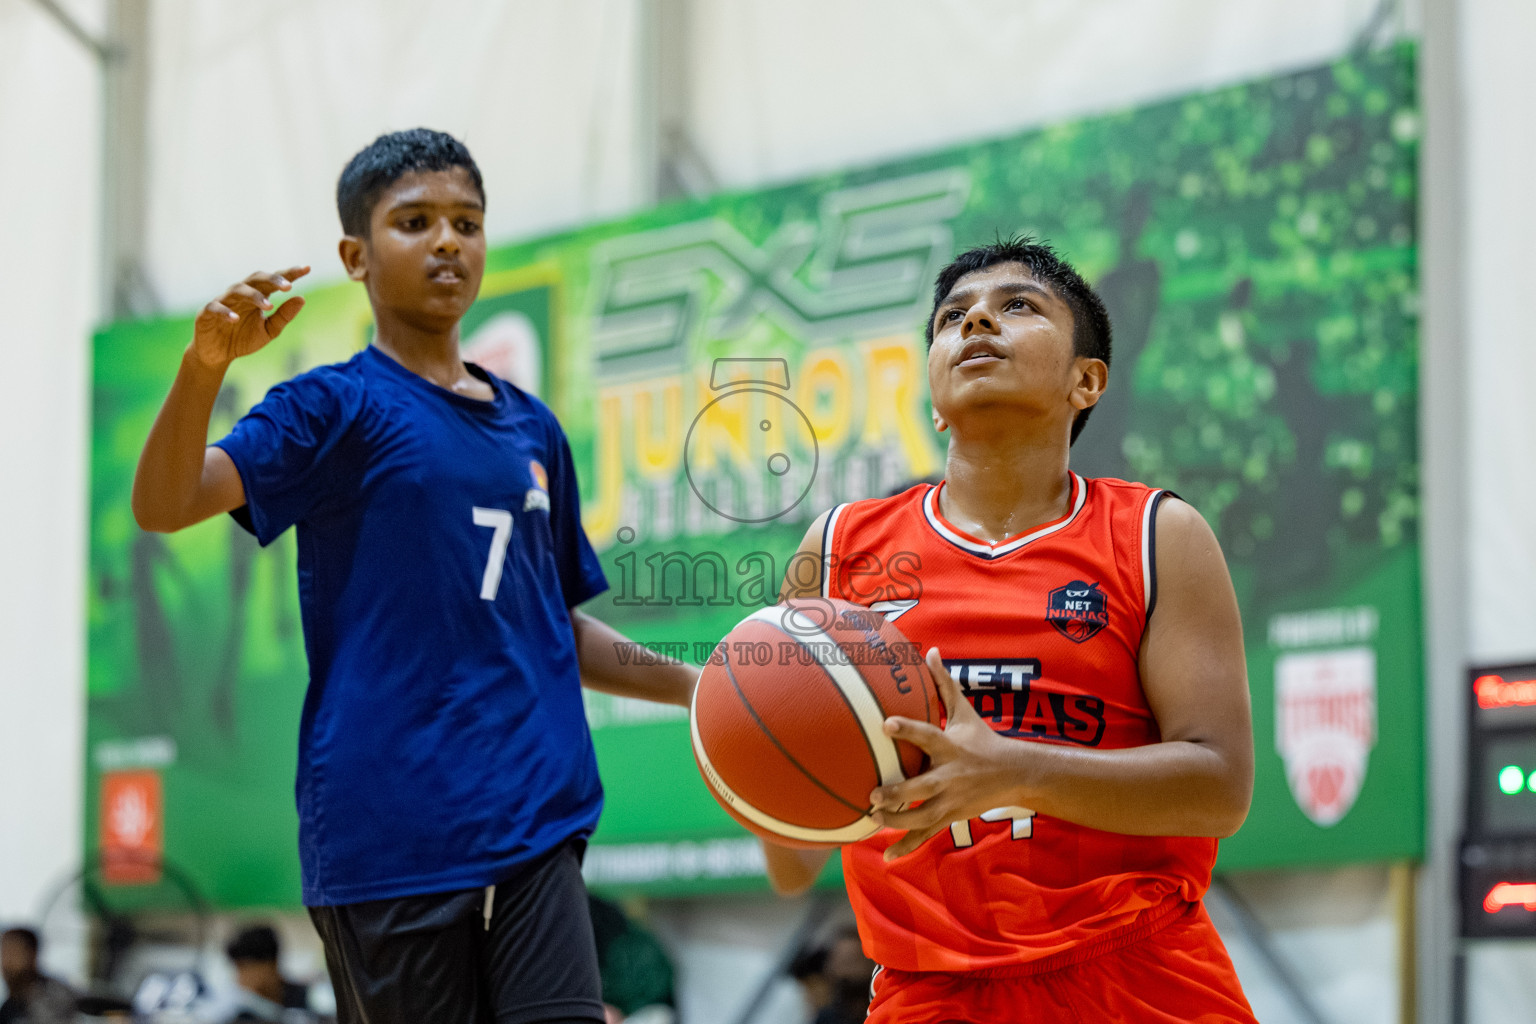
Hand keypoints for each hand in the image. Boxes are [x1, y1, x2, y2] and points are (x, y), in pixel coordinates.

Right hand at [191, 266, 309, 368]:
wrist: (217, 355)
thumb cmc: (243, 339)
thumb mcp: (269, 330)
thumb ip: (284, 316)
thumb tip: (302, 298)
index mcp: (257, 296)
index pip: (274, 281)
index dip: (289, 274)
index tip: (307, 269)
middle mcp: (241, 294)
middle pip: (256, 279)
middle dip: (273, 280)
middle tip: (288, 286)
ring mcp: (223, 301)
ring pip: (238, 290)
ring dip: (254, 296)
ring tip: (269, 305)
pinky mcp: (207, 312)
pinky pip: (216, 308)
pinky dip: (226, 312)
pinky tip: (235, 318)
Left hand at [868, 648, 1031, 858]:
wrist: (1015, 775)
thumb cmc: (983, 739)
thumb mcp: (966, 712)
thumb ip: (945, 684)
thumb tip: (931, 650)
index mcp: (950, 747)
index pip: (927, 735)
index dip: (907, 729)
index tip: (885, 723)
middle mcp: (949, 776)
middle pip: (922, 787)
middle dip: (898, 792)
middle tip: (872, 793)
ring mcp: (950, 800)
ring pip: (921, 816)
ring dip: (897, 820)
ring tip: (874, 818)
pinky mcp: (950, 817)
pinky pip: (927, 835)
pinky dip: (908, 847)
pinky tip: (889, 858)